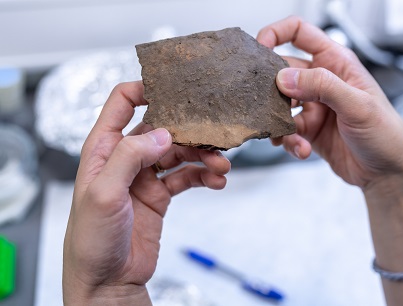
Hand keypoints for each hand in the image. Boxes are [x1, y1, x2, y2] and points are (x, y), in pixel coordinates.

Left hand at [63, 81, 230, 304]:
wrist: (108, 280)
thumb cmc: (92, 239)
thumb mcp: (104, 194)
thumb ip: (128, 157)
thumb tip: (161, 133)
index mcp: (104, 148)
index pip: (122, 102)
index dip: (146, 89)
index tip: (176, 88)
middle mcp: (126, 157)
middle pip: (163, 128)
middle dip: (189, 130)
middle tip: (214, 137)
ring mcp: (145, 176)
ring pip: (179, 153)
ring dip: (203, 156)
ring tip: (222, 167)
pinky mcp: (160, 194)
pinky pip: (187, 177)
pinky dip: (203, 177)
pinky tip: (217, 182)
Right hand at [257, 16, 402, 189]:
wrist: (388, 174)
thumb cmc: (386, 135)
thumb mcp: (358, 105)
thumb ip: (322, 86)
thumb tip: (284, 78)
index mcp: (336, 63)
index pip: (300, 33)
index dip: (276, 34)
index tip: (259, 48)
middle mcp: (322, 82)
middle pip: (282, 72)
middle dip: (271, 89)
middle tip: (266, 104)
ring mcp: (313, 106)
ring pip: (279, 105)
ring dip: (278, 122)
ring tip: (290, 135)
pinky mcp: (308, 130)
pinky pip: (286, 131)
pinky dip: (289, 141)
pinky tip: (302, 149)